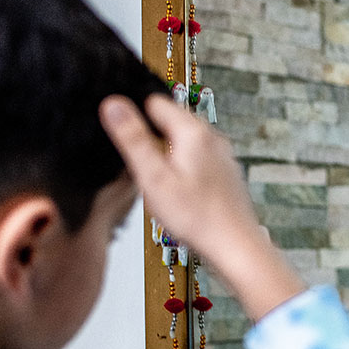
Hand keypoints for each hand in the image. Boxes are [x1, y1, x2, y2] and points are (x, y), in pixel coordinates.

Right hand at [99, 93, 305, 320]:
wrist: (235, 246)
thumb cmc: (197, 218)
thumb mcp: (154, 178)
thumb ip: (133, 139)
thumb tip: (113, 104)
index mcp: (193, 132)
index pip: (155, 102)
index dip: (135, 113)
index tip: (124, 133)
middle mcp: (212, 138)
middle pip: (171, 121)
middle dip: (152, 136)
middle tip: (140, 164)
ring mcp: (222, 155)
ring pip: (185, 141)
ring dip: (168, 154)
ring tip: (159, 182)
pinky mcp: (226, 172)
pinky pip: (198, 159)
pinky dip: (184, 169)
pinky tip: (180, 192)